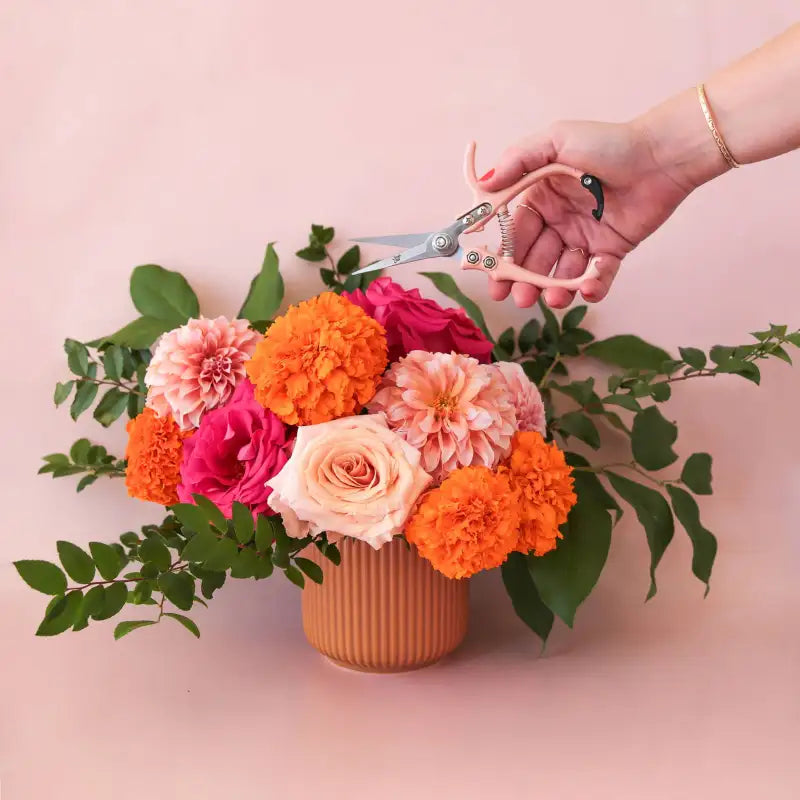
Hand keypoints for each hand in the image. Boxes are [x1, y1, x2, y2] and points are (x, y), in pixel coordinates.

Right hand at [479, 120, 692, 307]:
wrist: (661, 156)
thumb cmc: (609, 143)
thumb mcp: (556, 140)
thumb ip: (517, 161)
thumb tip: (483, 184)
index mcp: (541, 196)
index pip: (515, 232)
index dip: (502, 255)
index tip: (492, 274)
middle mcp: (559, 220)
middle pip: (534, 258)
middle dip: (524, 281)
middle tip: (518, 298)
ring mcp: (585, 237)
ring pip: (562, 271)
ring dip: (554, 289)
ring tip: (554, 299)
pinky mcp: (611, 250)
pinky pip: (597, 275)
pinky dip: (592, 287)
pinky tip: (589, 289)